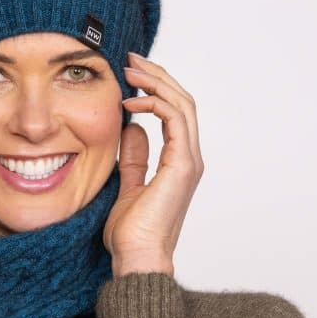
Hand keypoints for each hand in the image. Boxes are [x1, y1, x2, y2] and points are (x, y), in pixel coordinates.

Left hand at [103, 53, 204, 275]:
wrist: (137, 257)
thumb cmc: (130, 234)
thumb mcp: (127, 187)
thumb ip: (134, 159)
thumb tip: (131, 130)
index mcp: (179, 162)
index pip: (174, 112)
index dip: (155, 89)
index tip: (130, 76)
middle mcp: (189, 158)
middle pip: (181, 101)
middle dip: (157, 76)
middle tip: (130, 60)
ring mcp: (189, 161)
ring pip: (182, 105)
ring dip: (156, 83)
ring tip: (129, 70)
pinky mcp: (182, 166)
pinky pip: (175, 121)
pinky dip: (154, 104)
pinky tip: (130, 102)